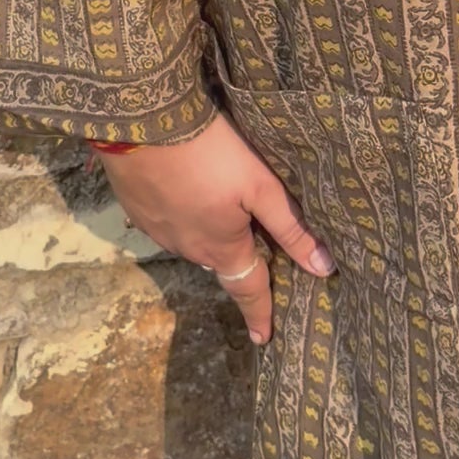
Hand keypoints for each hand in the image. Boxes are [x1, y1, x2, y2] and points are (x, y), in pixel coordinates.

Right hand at [99, 110, 335, 343]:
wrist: (143, 120)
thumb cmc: (211, 152)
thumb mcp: (260, 186)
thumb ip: (290, 227)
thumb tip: (323, 268)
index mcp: (221, 248)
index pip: (248, 290)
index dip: (259, 314)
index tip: (264, 337)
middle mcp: (186, 249)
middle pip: (219, 259)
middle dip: (234, 255)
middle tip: (250, 238)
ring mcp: (156, 230)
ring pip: (191, 239)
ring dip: (205, 230)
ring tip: (215, 201)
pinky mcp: (135, 208)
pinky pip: (165, 220)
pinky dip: (179, 211)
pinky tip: (183, 186)